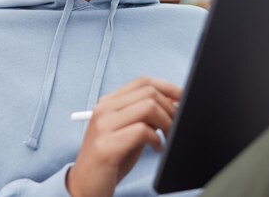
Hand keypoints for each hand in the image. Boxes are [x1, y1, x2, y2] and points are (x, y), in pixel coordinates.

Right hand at [66, 77, 180, 196]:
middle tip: (177, 125)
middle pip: (149, 92)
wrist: (85, 187)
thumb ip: (147, 116)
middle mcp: (103, 110)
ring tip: (168, 137)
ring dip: (167, 122)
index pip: (143, 82)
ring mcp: (103, 126)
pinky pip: (142, 131)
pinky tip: (157, 149)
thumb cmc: (112, 159)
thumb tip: (174, 102)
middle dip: (171, 107)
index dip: (168, 88)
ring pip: (148, 107)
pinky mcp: (106, 146)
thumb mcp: (130, 131)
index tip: (183, 99)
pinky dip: (157, 139)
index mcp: (108, 103)